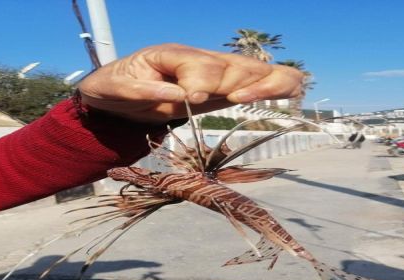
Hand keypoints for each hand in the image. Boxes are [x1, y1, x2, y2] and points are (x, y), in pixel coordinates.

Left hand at [78, 43, 303, 123]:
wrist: (117, 95)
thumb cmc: (115, 88)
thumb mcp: (115, 89)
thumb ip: (142, 89)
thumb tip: (180, 94)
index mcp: (173, 55)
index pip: (201, 64)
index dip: (202, 81)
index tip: (190, 99)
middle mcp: (200, 60)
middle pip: (235, 65)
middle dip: (240, 83)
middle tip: (235, 99)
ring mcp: (217, 73)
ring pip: (256, 70)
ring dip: (268, 83)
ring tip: (264, 98)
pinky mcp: (226, 89)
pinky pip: (261, 83)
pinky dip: (279, 88)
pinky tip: (288, 100)